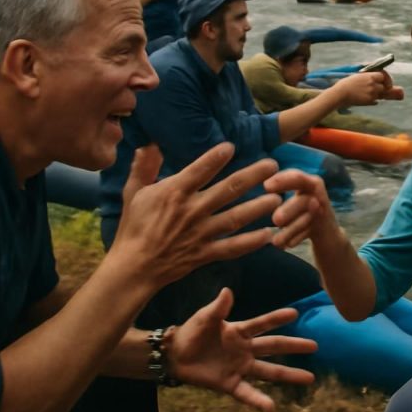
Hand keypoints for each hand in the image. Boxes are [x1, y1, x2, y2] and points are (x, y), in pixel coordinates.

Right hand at [110, 144, 282, 289]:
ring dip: (258, 207)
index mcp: (174, 192)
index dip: (215, 157)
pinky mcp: (205, 253)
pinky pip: (232, 248)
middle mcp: (191, 210)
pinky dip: (250, 242)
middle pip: (228, 189)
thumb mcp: (133, 192)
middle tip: (273, 166)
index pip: (199, 170)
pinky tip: (268, 235)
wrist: (133, 268)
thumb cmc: (134, 228)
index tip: (232, 146)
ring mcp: (200, 233)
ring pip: (235, 217)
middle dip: (253, 176)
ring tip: (278, 198)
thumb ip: (144, 167)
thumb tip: (150, 144)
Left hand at [168, 288, 315, 411]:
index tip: (296, 313)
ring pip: (269, 371)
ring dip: (289, 374)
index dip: (277, 318)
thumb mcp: (204, 318)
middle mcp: (245, 349)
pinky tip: (271, 407)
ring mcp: (240, 367)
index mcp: (239, 331)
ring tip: (310, 378)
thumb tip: (228, 290)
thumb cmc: (191, 332)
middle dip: (294, 346)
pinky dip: (258, 400)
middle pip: (274, 347)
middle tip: (315, 345)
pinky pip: (247, 393)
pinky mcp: (230, 384)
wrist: (174, 355)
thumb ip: (218, 307)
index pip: (262, 323)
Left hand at [267, 169, 338, 248]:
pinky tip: (287, 245)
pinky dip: (298, 238)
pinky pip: (312, 233)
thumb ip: (279, 193)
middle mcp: (317, 196)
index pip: (297, 177)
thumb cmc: (302, 212)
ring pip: (307, 219)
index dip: (283, 180)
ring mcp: (323, 213)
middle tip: (275, 220)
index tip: (266, 186)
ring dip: (292, 229)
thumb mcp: (294, 199)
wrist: (327, 234)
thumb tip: (255, 196)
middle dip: (290, 209)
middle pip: (304, 200)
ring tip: (276, 241)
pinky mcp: (325, 229)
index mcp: (308, 184)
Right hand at [334, 71, 404, 106]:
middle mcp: (373, 84)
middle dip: (381, 87)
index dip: (384, 78)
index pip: (382, 76)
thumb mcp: (357, 76)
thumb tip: (373, 78)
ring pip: (380, 94)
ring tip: (366, 94)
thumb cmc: (345, 84)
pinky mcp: (369, 101)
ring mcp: (372, 93)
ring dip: (376, 95)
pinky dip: (372, 101)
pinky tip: (364, 99)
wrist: (340, 94)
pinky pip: (375, 101)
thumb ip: (366, 77)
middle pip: (383, 86)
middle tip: (378, 89)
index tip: (384, 80)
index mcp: (369, 76)